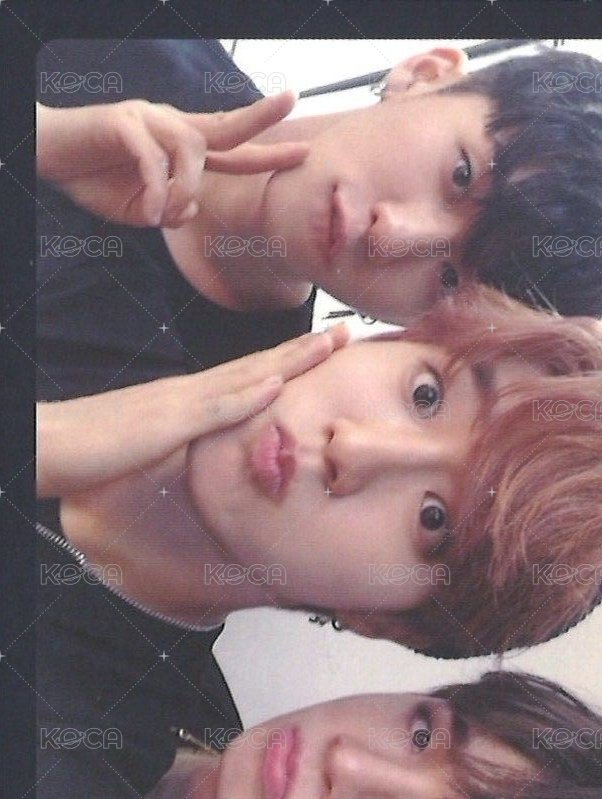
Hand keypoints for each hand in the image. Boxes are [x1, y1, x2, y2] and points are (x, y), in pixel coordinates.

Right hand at [36, 91, 308, 227]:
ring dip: (185, 187)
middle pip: (222, 126)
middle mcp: (170, 127)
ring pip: (188, 149)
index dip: (265, 150)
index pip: (230, 149)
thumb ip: (168, 210)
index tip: (302, 151)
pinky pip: (150, 157)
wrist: (49, 156)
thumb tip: (188, 209)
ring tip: (163, 216)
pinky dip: (153, 188)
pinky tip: (147, 214)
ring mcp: (147, 120)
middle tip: (289, 102)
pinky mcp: (121, 123)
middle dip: (258, 120)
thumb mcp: (140, 209)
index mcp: (180, 147)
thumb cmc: (95, 179)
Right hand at [36, 323, 349, 497]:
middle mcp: (187, 392)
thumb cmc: (91, 450)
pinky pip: (210, 409)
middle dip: (304, 350)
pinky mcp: (163, 424)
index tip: (323, 350)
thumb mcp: (151, 449)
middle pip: (256, 366)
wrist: (47, 442)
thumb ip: (184, 447)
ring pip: (244, 377)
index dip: (288, 363)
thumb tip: (211, 456)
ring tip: (330, 344)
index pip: (247, 376)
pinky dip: (246, 396)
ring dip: (290, 360)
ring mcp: (177, 404)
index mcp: (186, 399)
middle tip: (346, 332)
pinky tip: (275, 384)